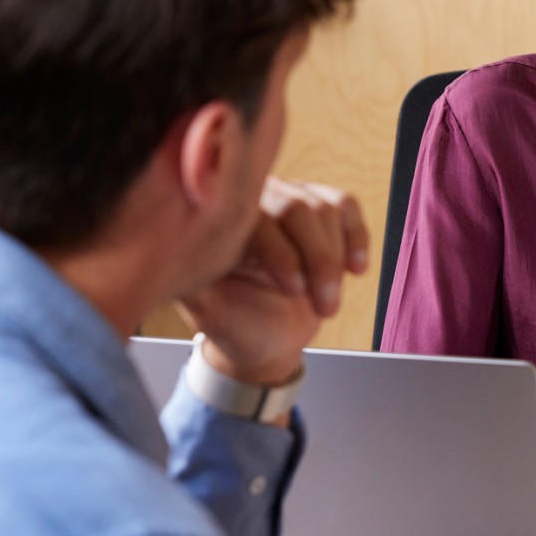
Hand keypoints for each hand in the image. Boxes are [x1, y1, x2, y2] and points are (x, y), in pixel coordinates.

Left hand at [178, 177, 367, 385]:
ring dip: (335, 260)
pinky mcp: (321, 208)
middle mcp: (253, 199)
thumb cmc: (235, 323)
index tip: (293, 290)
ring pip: (325, 210)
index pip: (254, 217)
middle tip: (323, 307)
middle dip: (317, 260)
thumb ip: (194, 281)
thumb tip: (179, 256)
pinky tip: (356, 269)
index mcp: (220, 218)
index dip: (280, 251)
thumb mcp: (209, 311)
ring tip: (328, 305)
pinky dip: (356, 237)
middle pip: (297, 208)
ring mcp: (289, 198)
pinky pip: (346, 207)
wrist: (269, 336)